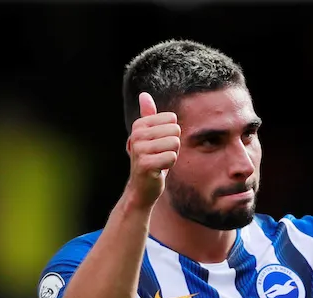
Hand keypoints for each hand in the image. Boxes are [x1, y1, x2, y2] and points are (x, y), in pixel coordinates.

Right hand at [125, 92, 180, 207]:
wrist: (142, 187)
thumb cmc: (150, 160)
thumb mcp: (150, 136)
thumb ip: (148, 116)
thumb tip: (144, 94)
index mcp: (139, 125)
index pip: (172, 120)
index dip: (171, 135)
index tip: (159, 145)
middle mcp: (136, 135)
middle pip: (175, 130)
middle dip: (173, 146)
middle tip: (160, 155)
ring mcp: (139, 150)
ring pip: (174, 144)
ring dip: (171, 156)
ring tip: (160, 162)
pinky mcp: (145, 164)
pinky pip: (172, 157)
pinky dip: (169, 165)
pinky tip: (159, 170)